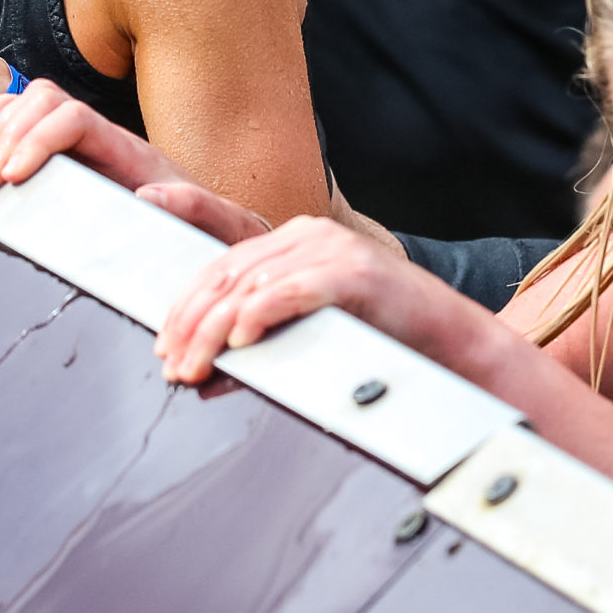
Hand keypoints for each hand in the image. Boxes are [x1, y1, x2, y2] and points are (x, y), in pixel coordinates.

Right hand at [0, 79, 271, 237]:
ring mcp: (83, 144)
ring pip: (30, 105)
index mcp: (129, 149)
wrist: (210, 226)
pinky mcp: (68, 158)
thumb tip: (150, 196)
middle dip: (7, 134)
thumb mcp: (210, 219)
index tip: (15, 176)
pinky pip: (25, 124)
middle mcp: (102, 137)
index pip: (73, 117)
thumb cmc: (206, 224)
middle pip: (44, 100)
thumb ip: (192, 206)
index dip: (38, 139)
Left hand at [155, 217, 424, 383]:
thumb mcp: (310, 336)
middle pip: (228, 273)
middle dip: (191, 323)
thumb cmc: (383, 339)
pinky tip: (240, 341)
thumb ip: (260, 345)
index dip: (185, 300)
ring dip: (214, 331)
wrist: (450, 341)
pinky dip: (261, 314)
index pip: (223, 263)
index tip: (161, 336)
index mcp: (295, 241)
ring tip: (195, 364)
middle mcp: (309, 235)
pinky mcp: (355, 272)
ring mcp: (332, 249)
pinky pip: (293, 289)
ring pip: (251, 284)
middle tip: (172, 363)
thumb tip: (207, 377)